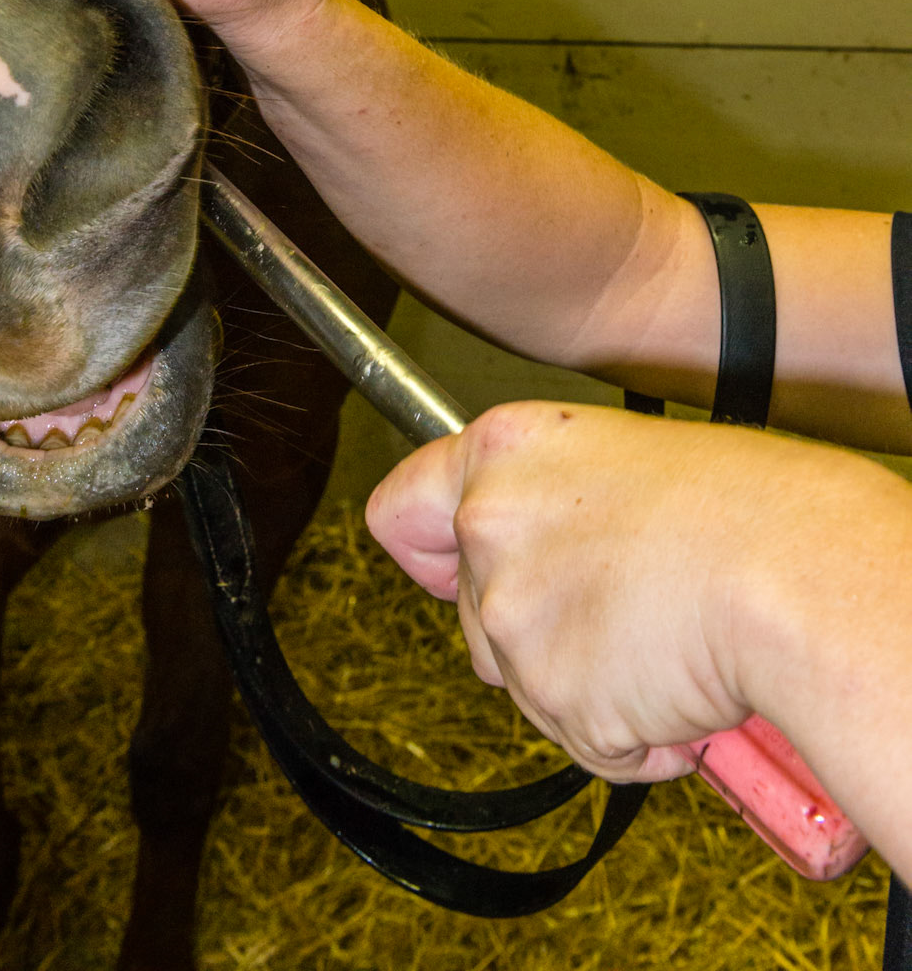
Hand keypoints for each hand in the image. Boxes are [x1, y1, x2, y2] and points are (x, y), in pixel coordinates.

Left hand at [365, 403, 853, 783]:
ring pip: (526, 682)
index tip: (451, 572)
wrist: (792, 576)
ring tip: (668, 639)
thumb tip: (559, 553)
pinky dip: (636, 734)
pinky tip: (685, 687)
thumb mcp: (623, 462)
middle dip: (536, 628)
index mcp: (502, 451)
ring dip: (589, 682)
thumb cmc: (745, 508)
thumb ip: (555, 500)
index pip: (399, 511)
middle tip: (625, 609)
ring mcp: (512, 617)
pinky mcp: (554, 696)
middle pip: (473, 611)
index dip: (427, 552)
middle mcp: (487, 526)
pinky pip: (586, 740)